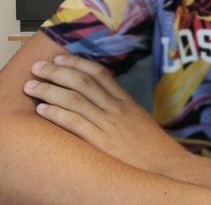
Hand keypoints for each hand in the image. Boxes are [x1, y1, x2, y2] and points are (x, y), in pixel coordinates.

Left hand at [23, 53, 190, 174]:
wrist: (164, 164)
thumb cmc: (150, 144)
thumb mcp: (138, 118)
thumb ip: (120, 105)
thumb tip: (100, 95)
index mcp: (126, 100)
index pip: (99, 74)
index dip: (76, 63)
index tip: (59, 58)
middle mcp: (116, 108)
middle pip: (83, 82)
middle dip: (57, 72)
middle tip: (38, 67)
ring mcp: (109, 124)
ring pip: (75, 99)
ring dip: (50, 90)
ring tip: (32, 87)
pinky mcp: (101, 142)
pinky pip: (75, 123)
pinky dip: (57, 114)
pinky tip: (43, 110)